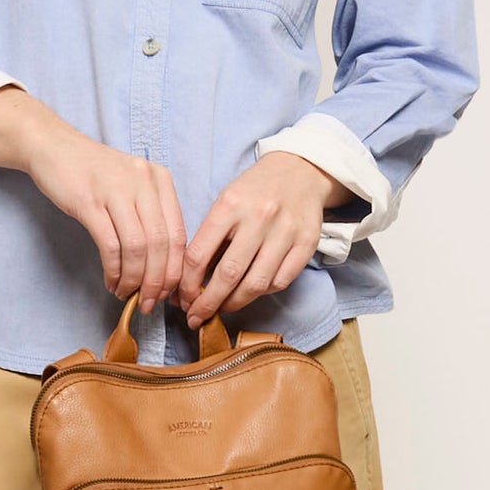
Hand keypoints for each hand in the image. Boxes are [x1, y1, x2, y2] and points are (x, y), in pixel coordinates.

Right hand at [3, 105, 190, 314]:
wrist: (54, 148)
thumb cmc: (95, 173)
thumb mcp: (132, 185)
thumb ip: (151, 216)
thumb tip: (163, 266)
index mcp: (160, 180)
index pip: (179, 234)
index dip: (175, 270)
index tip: (168, 292)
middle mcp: (143, 182)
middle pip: (161, 245)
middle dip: (157, 281)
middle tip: (149, 302)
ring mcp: (116, 190)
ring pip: (138, 248)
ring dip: (134, 279)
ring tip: (127, 294)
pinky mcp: (89, 202)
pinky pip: (110, 246)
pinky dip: (113, 270)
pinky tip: (111, 281)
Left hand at [177, 150, 338, 329]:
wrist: (300, 171)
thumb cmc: (255, 190)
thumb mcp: (225, 202)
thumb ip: (209, 238)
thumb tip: (189, 282)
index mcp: (230, 204)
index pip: (199, 255)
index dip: (187, 285)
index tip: (182, 300)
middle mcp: (259, 217)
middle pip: (228, 275)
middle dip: (207, 303)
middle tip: (196, 317)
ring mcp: (286, 231)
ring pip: (256, 284)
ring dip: (234, 304)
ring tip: (222, 309)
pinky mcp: (307, 243)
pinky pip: (280, 281)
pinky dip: (262, 293)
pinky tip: (250, 293)